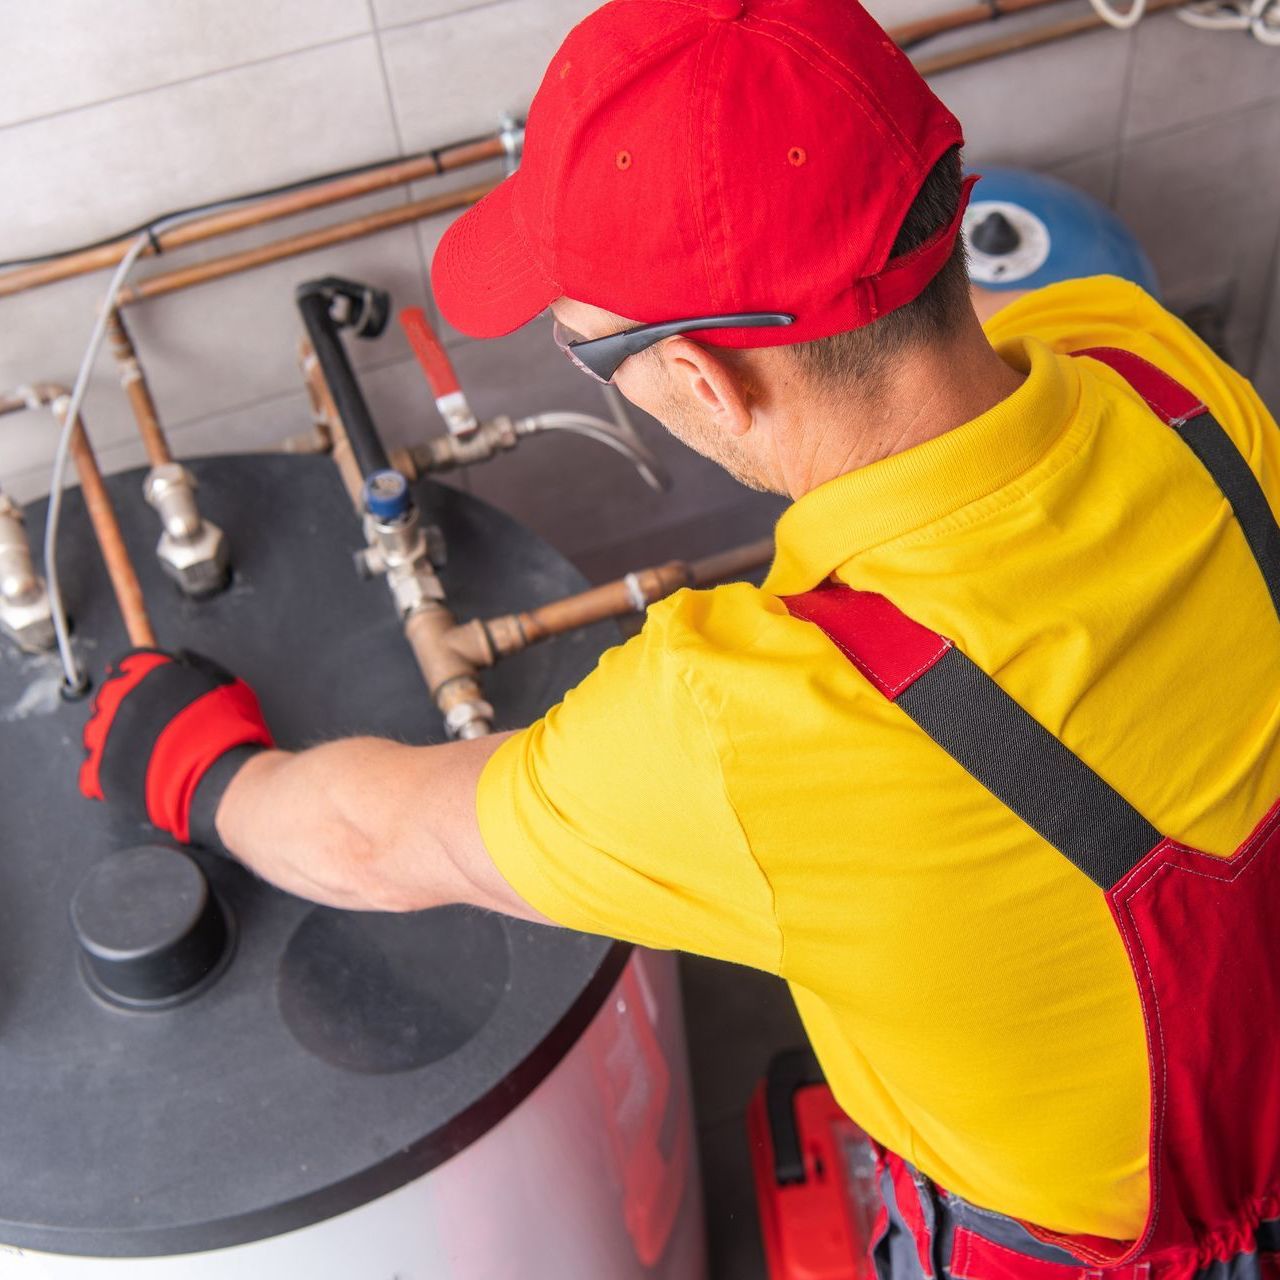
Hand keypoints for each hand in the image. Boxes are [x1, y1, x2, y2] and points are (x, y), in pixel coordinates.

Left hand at [80, 649, 273, 851]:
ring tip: (147, 753)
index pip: (125, 663)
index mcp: (145, 671)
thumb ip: (197, 666)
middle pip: (108, 697)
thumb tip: (182, 658)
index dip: (136, 676)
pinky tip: (134, 773)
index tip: (140, 685)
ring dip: (116, 740)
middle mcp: (119, 698)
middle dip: (126, 708)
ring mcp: (105, 735)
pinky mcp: (100, 771)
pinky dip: (108, 773)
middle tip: (154, 725)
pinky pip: (91, 770)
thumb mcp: (224, 683)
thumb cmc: (226, 731)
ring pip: (96, 733)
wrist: (219, 777)